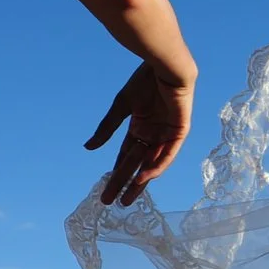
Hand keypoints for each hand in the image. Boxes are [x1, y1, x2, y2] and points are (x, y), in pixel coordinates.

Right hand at [86, 63, 194, 205]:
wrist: (165, 66)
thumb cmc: (145, 82)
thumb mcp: (121, 107)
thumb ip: (107, 129)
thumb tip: (88, 148)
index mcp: (140, 128)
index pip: (126, 156)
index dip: (116, 173)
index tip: (105, 190)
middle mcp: (153, 134)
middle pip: (136, 164)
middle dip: (124, 183)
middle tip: (111, 202)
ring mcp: (166, 134)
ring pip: (152, 164)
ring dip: (140, 181)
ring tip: (127, 198)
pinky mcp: (179, 131)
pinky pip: (168, 154)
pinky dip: (157, 166)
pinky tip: (144, 178)